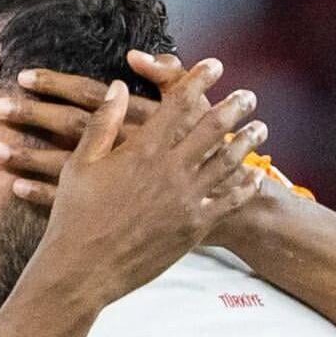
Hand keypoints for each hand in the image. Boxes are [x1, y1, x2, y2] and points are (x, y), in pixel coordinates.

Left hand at [0, 52, 208, 205]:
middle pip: (68, 129)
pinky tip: (17, 188)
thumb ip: (168, 79)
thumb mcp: (195, 112)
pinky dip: (42, 194)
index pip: (88, 97)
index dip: (56, 85)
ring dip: (26, 159)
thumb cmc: (210, 155)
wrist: (223, 211)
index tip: (23, 76)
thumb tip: (134, 57)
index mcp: (135, 122)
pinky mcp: (113, 212)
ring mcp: (116, 185)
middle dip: (31, 117)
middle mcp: (121, 151)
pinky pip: (73, 203)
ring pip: (63, 168)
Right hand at [25, 59, 268, 302]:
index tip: (214, 66)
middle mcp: (171, 170)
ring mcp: (186, 200)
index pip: (180, 103)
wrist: (83, 270)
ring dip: (247, 142)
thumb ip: (103, 123)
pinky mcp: (194, 228)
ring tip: (260, 128)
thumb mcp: (81, 164)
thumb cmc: (75, 217)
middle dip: (235, 107)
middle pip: (213, 128)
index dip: (200, 80)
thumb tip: (119, 87)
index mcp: (143, 149)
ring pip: (227, 163)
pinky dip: (245, 186)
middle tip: (248, 96)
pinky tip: (254, 176)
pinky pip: (228, 202)